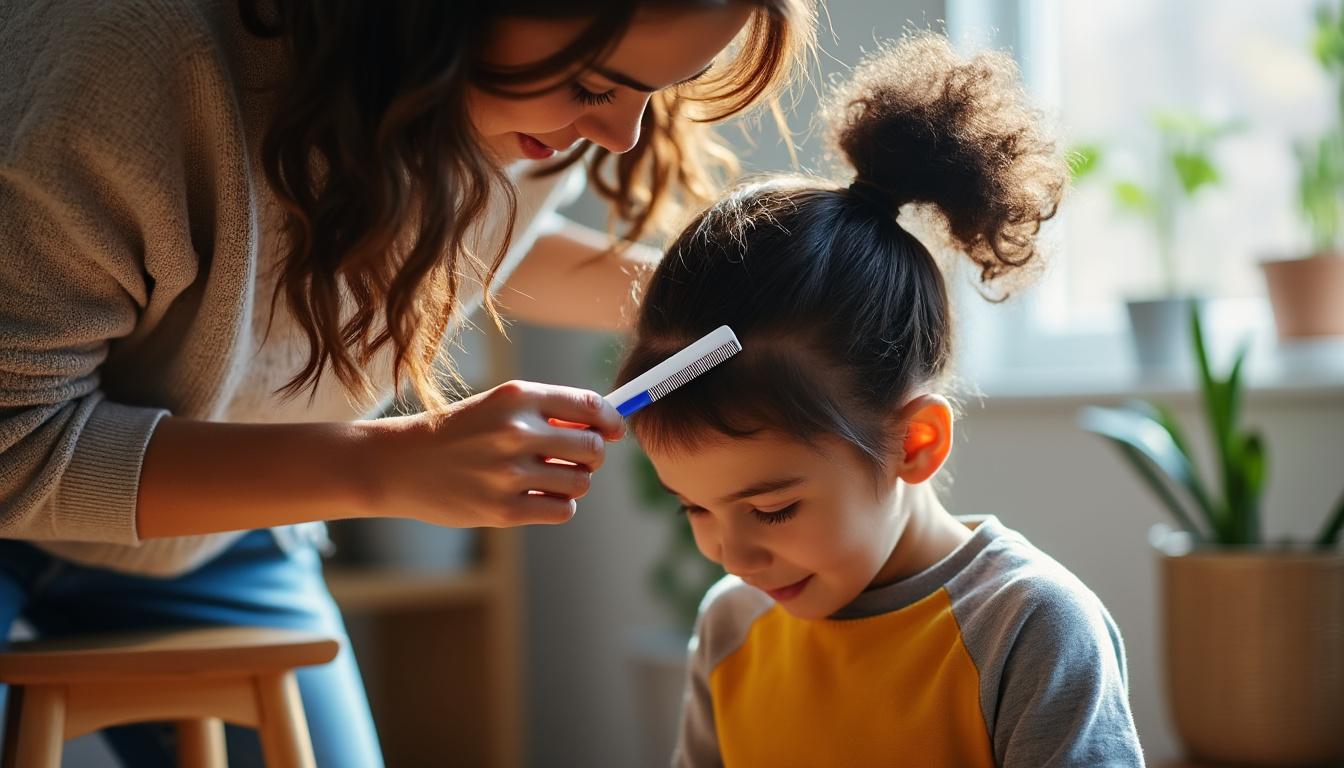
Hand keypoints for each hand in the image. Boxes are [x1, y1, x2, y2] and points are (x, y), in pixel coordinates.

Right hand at [359, 380, 624, 526]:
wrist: (401, 464)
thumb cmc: (459, 432)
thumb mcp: (498, 407)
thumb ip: (549, 413)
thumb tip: (606, 426)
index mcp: (517, 397)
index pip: (590, 406)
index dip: (612, 420)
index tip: (614, 430)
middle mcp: (516, 431)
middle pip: (593, 448)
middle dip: (592, 455)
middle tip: (575, 459)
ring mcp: (509, 473)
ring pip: (581, 482)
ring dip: (575, 483)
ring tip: (550, 478)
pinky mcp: (503, 510)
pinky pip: (563, 510)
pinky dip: (560, 505)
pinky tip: (539, 497)